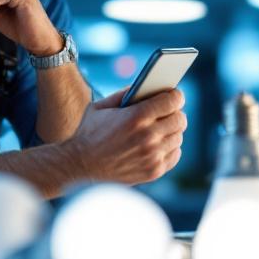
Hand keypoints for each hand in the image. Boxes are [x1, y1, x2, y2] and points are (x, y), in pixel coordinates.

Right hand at [62, 88, 186, 185]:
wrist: (79, 167)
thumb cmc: (89, 133)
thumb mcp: (101, 107)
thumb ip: (124, 94)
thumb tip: (147, 87)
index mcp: (136, 117)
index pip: (173, 100)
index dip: (176, 96)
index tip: (175, 96)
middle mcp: (148, 136)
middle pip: (180, 119)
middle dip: (175, 112)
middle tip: (170, 111)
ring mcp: (152, 156)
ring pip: (178, 137)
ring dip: (172, 131)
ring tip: (164, 127)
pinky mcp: (153, 171)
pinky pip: (174, 155)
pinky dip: (170, 148)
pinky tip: (161, 144)